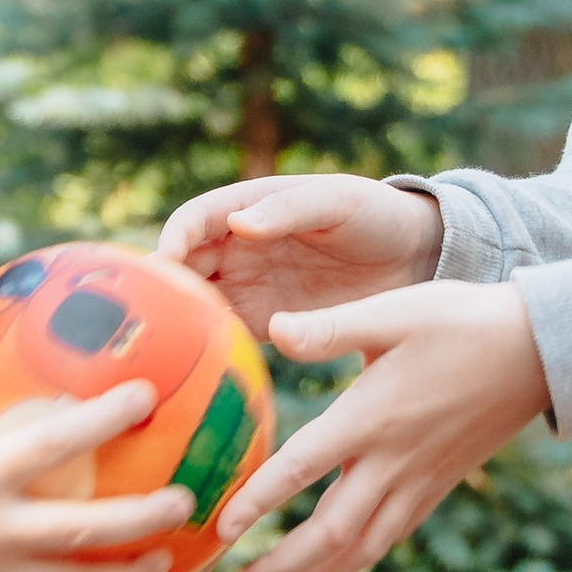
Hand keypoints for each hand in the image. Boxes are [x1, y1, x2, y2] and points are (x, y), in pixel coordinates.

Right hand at [159, 175, 442, 331]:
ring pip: (198, 305)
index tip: (164, 266)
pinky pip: (228, 338)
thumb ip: (289, 209)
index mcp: (247, 207)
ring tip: (173, 351)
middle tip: (157, 320)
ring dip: (182, 324)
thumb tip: (238, 224)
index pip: (192, 221)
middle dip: (164, 289)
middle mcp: (238, 248)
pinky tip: (208, 370)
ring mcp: (249, 287)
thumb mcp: (336, 200)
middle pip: (184, 267)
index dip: (172, 240)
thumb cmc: (374, 213)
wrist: (414, 258)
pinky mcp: (267, 323)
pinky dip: (213, 351)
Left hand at [218, 282, 549, 571]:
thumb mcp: (395, 311)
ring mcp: (419, 480)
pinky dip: (355, 561)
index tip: (223, 531)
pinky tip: (335, 566)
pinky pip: (389, 537)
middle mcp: (394, 461)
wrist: (541, 351)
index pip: (303, 468)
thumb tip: (271, 329)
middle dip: (282, 565)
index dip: (260, 502)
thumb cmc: (463, 322)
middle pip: (331, 532)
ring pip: (362, 547)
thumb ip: (331, 327)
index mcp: (372, 417)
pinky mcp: (438, 486)